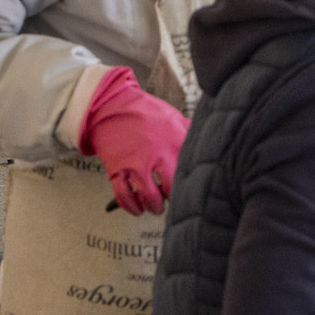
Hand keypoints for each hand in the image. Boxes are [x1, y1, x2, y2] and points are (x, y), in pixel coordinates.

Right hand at [78, 67, 186, 215]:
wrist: (111, 105)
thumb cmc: (142, 111)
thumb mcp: (172, 116)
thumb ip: (187, 131)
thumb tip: (202, 139)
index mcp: (174, 141)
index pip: (188, 172)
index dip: (188, 185)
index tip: (187, 189)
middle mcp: (157, 155)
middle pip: (170, 189)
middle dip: (170, 199)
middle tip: (170, 200)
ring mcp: (136, 164)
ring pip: (149, 197)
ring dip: (153, 206)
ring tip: (155, 207)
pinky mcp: (117, 170)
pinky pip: (125, 196)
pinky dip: (131, 207)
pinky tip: (136, 209)